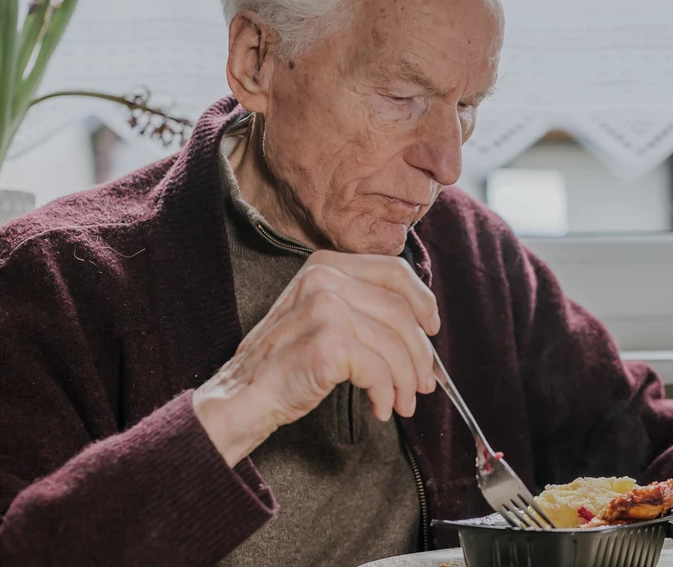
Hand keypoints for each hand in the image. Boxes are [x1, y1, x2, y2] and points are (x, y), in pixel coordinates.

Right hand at [193, 251, 439, 465]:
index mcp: (326, 265)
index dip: (422, 301)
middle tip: (423, 383)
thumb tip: (421, 326)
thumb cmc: (284, 363)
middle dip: (419, 353)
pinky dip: (386, 394)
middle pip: (401, 312)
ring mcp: (326, 308)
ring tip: (402, 403)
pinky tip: (380, 408)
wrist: (241, 397)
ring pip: (394, 344)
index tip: (432, 329)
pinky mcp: (329, 343)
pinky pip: (379, 371)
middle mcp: (325, 279)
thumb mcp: (321, 316)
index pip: (394, 272)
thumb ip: (361, 306)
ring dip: (405, 380)